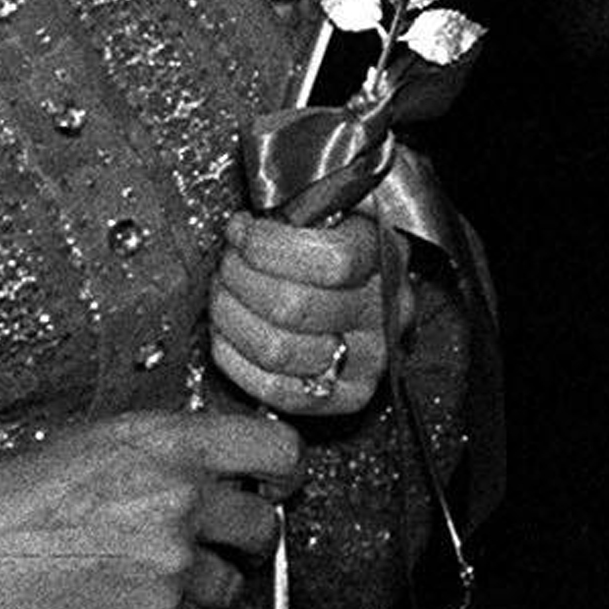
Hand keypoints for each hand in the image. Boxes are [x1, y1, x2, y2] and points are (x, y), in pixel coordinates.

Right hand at [0, 408, 300, 608]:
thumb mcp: (101, 440)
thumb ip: (172, 451)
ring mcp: (173, 561)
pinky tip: (145, 602)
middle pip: (265, 525)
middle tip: (224, 540)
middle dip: (249, 536)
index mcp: (174, 444)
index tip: (275, 486)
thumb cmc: (15, 494)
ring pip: (235, 582)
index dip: (283, 473)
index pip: (278, 450)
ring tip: (168, 576)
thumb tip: (219, 467)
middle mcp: (184, 498)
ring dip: (212, 582)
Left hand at [208, 206, 404, 421]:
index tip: (242, 231)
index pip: (333, 259)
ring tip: (223, 295)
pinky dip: (237, 359)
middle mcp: (385, 312)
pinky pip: (277, 389)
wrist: (361, 297)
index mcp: (385, 256)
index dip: (271, 246)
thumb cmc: (333, 249)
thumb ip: (297, 213)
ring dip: (231, 317)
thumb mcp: (332, 214)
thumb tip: (242, 229)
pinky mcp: (346, 396)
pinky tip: (227, 333)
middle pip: (295, 306)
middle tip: (226, 264)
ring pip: (278, 349)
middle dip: (241, 279)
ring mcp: (369, 360)